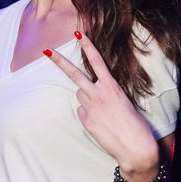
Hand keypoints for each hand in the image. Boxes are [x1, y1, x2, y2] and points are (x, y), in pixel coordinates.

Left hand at [44, 32, 158, 176]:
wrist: (134, 147)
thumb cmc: (134, 124)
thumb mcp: (123, 101)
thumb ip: (105, 93)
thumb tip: (89, 94)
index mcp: (112, 87)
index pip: (97, 62)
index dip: (88, 47)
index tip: (79, 35)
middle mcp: (99, 94)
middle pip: (75, 74)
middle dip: (59, 61)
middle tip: (46, 51)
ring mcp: (90, 107)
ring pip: (79, 95)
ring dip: (86, 98)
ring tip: (102, 110)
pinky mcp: (86, 120)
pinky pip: (81, 111)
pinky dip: (87, 114)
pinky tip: (100, 122)